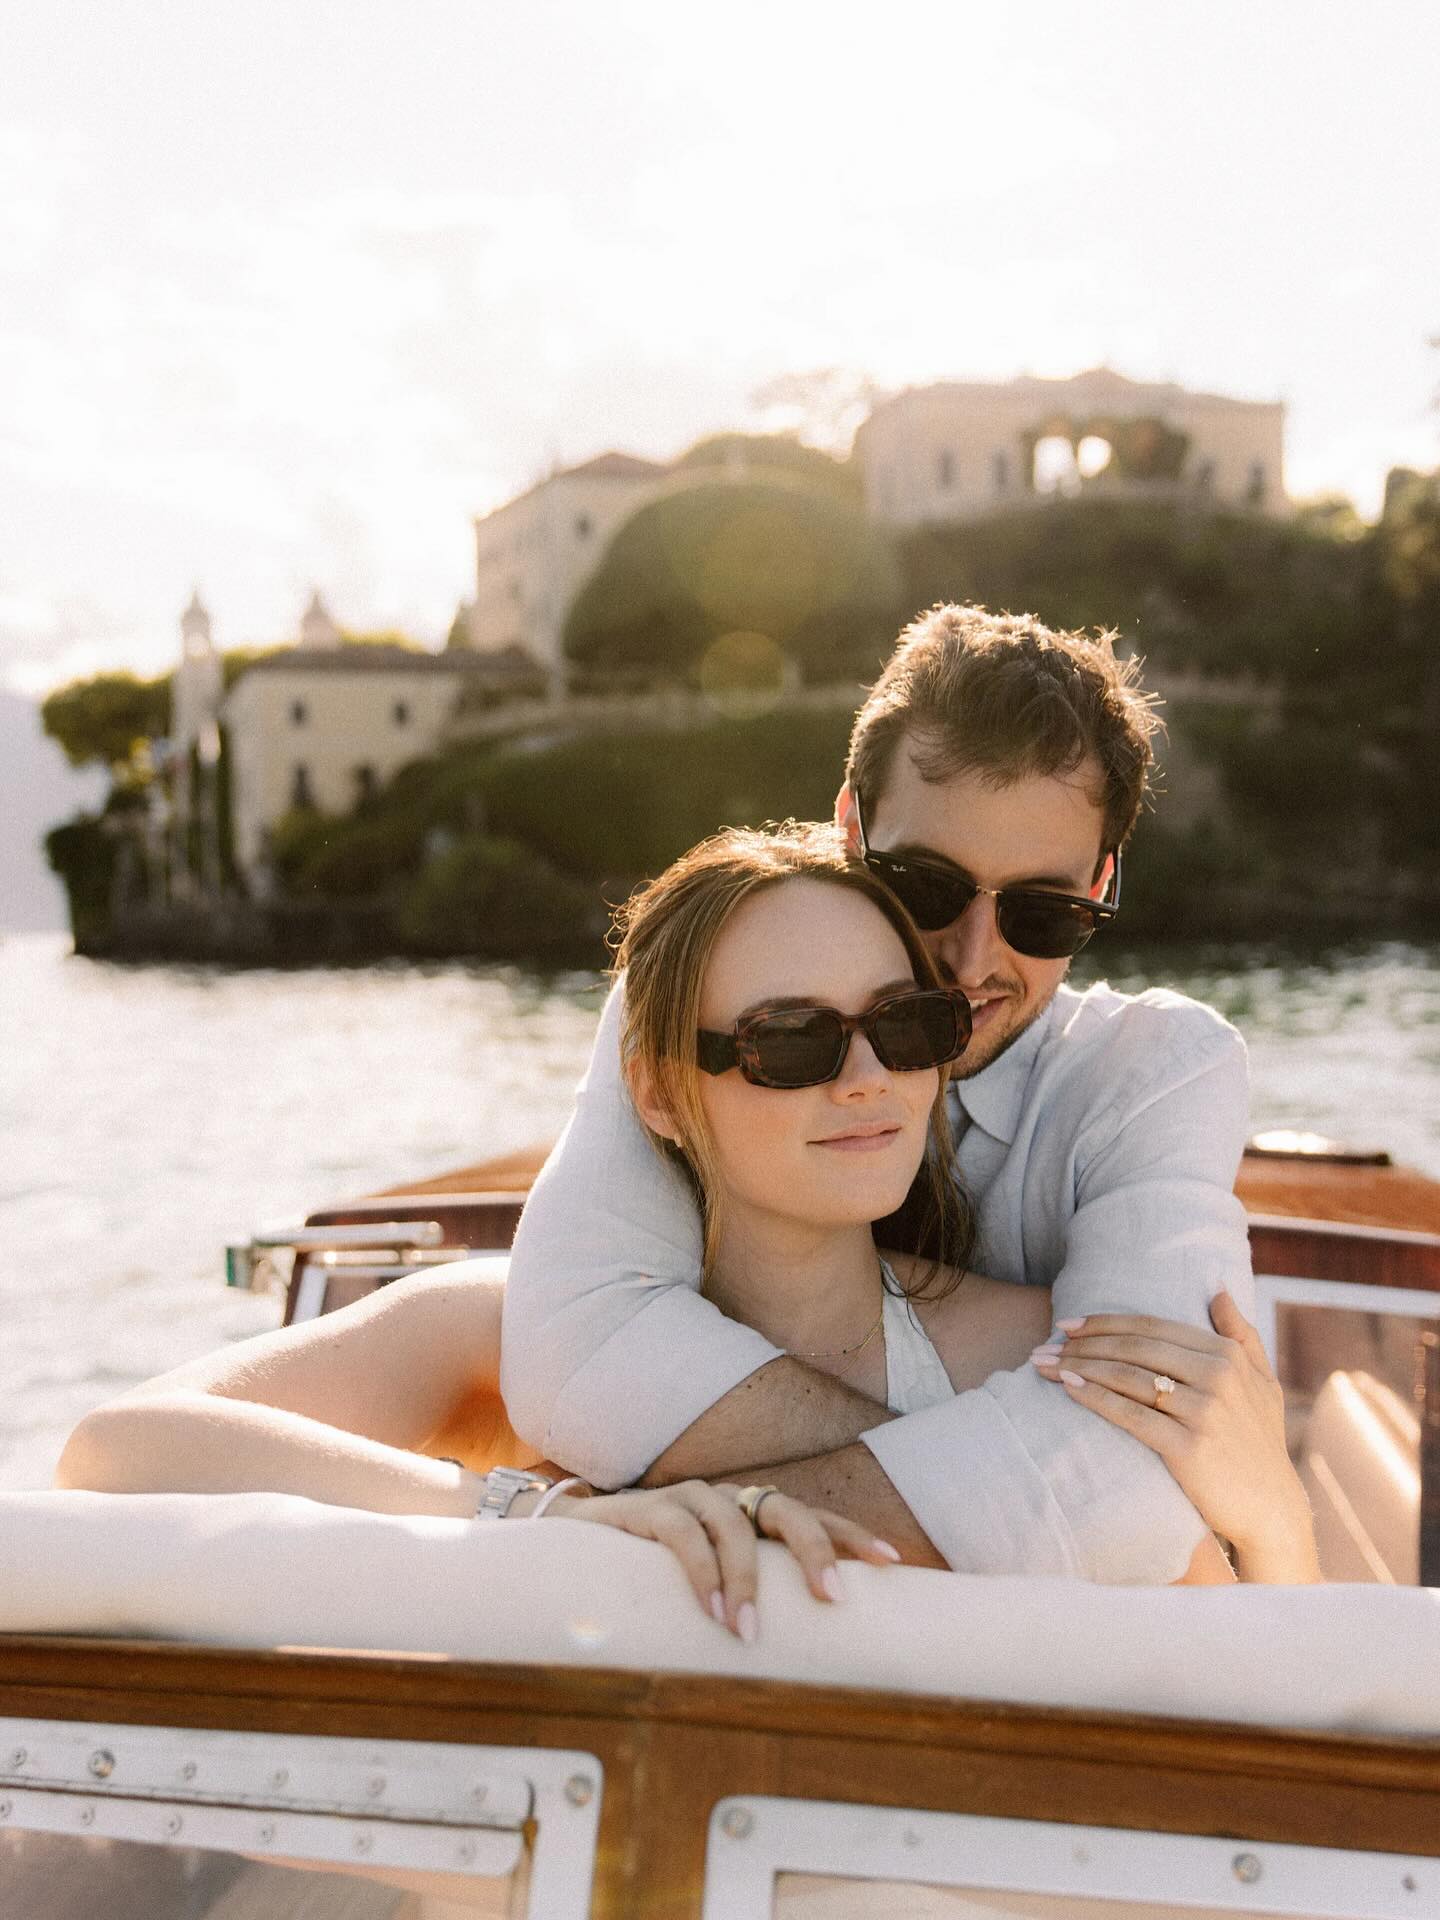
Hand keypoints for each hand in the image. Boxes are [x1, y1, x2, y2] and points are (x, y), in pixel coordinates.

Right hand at [530, 1480, 900, 1638]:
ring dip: (745, 1579)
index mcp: (753, 1514)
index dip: (852, 1535)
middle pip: (785, 1508)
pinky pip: (680, 1532)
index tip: (894, 1563)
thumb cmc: (660, 1574)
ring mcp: (689, 1498)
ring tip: (748, 1632)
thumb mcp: (716, 1587)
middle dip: (816, 1549)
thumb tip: (810, 1661)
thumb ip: (756, 1601)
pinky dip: (700, 1571)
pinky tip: (709, 1610)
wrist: (579, 1541)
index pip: (813, 1516)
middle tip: (835, 1598)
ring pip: (732, 1523)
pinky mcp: (648, 1508)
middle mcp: (729, 1499)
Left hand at [1032, 1292, 1319, 1583]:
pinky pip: (1131, 1415)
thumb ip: (1242, 1335)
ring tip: (1043, 1366)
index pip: (1153, 1327)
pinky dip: (1095, 1397)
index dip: (1105, 1322)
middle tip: (1044, 1345)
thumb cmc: (1259, 1444)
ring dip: (1078, 1367)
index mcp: (1229, 1355)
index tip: (1068, 1324)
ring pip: (1127, 1377)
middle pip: (1134, 1348)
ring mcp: (1205, 1412)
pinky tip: (1068, 1388)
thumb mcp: (1263, 1383)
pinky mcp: (1189, 1448)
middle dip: (1082, 1344)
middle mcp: (1218, 1376)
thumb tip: (1217, 1290)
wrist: (1271, 1510)